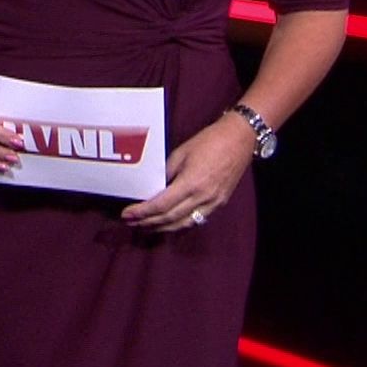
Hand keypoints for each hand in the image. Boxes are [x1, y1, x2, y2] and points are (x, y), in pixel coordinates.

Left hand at [121, 115, 255, 231]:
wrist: (239, 139)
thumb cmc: (209, 141)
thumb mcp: (181, 153)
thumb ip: (167, 173)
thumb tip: (154, 187)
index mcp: (191, 183)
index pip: (161, 205)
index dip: (142, 212)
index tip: (127, 214)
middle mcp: (203, 198)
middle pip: (170, 218)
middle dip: (148, 223)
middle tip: (131, 222)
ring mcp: (213, 203)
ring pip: (184, 224)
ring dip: (163, 228)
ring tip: (145, 227)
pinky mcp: (220, 203)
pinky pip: (197, 220)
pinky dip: (180, 224)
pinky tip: (169, 223)